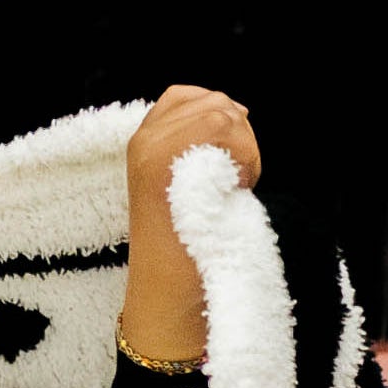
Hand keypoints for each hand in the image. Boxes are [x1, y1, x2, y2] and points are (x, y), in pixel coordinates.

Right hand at [118, 82, 258, 372]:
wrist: (168, 292)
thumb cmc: (188, 245)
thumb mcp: (186, 184)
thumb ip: (197, 147)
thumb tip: (238, 110)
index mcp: (142, 143)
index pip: (185, 95)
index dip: (217, 112)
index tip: (231, 151)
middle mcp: (142, 140)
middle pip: (214, 101)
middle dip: (239, 135)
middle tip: (236, 179)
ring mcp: (153, 150)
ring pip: (225, 115)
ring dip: (246, 151)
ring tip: (234, 188)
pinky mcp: (170, 164)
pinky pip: (227, 134)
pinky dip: (245, 160)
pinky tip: (235, 189)